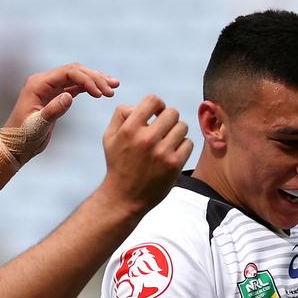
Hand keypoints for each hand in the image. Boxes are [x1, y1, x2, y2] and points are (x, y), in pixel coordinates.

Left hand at [3, 63, 119, 156]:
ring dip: (95, 80)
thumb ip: (53, 110)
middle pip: (74, 71)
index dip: (87, 80)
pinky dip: (89, 87)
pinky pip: (75, 86)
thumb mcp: (38, 125)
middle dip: (95, 78)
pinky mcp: (56, 96)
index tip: (101, 94)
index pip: (68, 73)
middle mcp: (44, 81)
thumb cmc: (24, 136)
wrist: (15, 145)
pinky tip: (102, 90)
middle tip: (112, 90)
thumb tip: (70, 96)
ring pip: (77, 77)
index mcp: (38, 84)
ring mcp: (50, 87)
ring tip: (114, 85)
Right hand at [100, 95, 192, 214]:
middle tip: (164, 129)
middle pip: (172, 113)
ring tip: (168, 141)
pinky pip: (188, 143)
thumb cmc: (118, 165)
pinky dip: (183, 146)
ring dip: (177, 132)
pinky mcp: (174, 165)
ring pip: (183, 127)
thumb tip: (138, 106)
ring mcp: (162, 152)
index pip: (153, 100)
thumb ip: (121, 115)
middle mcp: (146, 139)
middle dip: (169, 118)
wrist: (125, 197)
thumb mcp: (109, 137)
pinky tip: (173, 152)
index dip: (158, 104)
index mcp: (130, 129)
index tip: (157, 113)